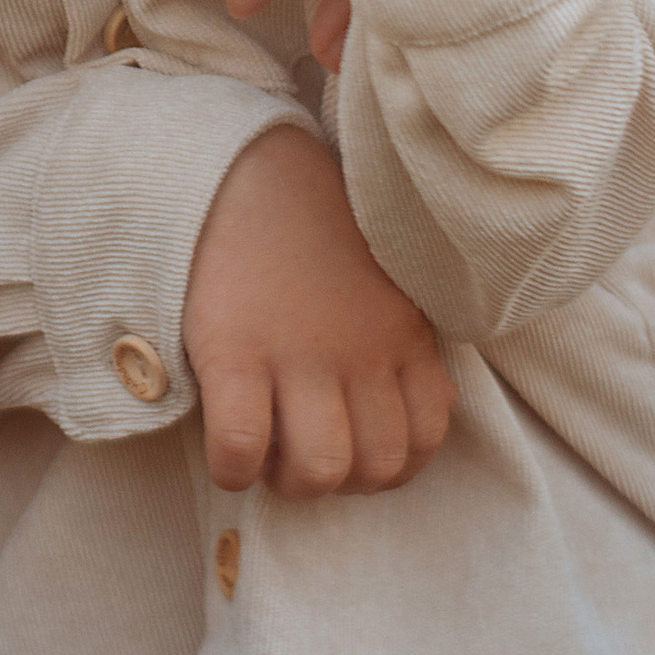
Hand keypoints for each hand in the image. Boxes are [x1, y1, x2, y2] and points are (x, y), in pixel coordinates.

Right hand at [183, 127, 453, 498]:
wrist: (250, 169)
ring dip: (290, 483)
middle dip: (339, 485)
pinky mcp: (236, 351)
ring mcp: (300, 353)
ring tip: (268, 458)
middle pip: (376, 466)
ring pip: (319, 469)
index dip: (389, 469)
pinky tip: (229, 453)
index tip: (351, 455)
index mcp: (404, 336)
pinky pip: (243, 445)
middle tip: (302, 459)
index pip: (426, 438)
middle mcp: (362, 352)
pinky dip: (234, 468)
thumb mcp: (388, 284)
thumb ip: (403, 344)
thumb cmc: (317, 233)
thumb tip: (423, 404)